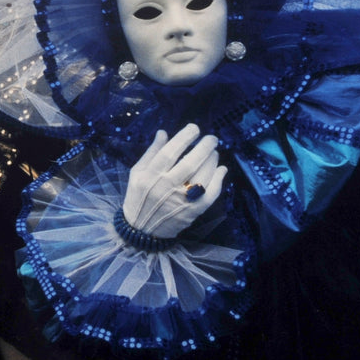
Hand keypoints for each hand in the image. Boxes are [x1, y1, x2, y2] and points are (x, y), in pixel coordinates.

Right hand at [122, 124, 226, 238]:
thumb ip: (151, 152)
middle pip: (190, 163)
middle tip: (212, 139)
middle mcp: (166, 187)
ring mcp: (181, 200)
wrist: (142, 230)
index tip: (194, 129)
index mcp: (150, 176)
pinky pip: (210, 194)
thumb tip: (163, 132)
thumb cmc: (138, 197)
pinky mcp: (192, 211)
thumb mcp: (137, 172)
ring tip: (214, 153)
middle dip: (204, 147)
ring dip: (212, 162)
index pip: (169, 152)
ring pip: (202, 177)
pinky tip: (221, 169)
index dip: (184, 138)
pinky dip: (218, 180)